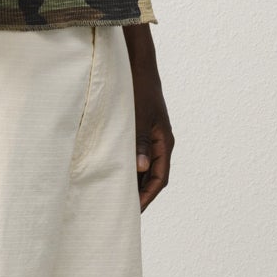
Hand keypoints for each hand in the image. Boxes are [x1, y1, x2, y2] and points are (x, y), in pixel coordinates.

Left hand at [123, 25, 172, 209]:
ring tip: (116, 197)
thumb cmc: (139, 89)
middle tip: (122, 210)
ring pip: (144, 168)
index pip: (160, 178)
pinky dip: (127, 167)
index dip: (147, 197)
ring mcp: (150, 137)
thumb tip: (141, 168)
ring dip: (133, 182)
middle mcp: (159, 143)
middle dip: (140, 194)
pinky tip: (113, 173)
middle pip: (153, 177)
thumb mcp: (138, 117)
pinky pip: (136, 156)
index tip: (134, 211)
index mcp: (163, 143)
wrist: (138, 65)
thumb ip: (139, 143)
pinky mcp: (139, 131)